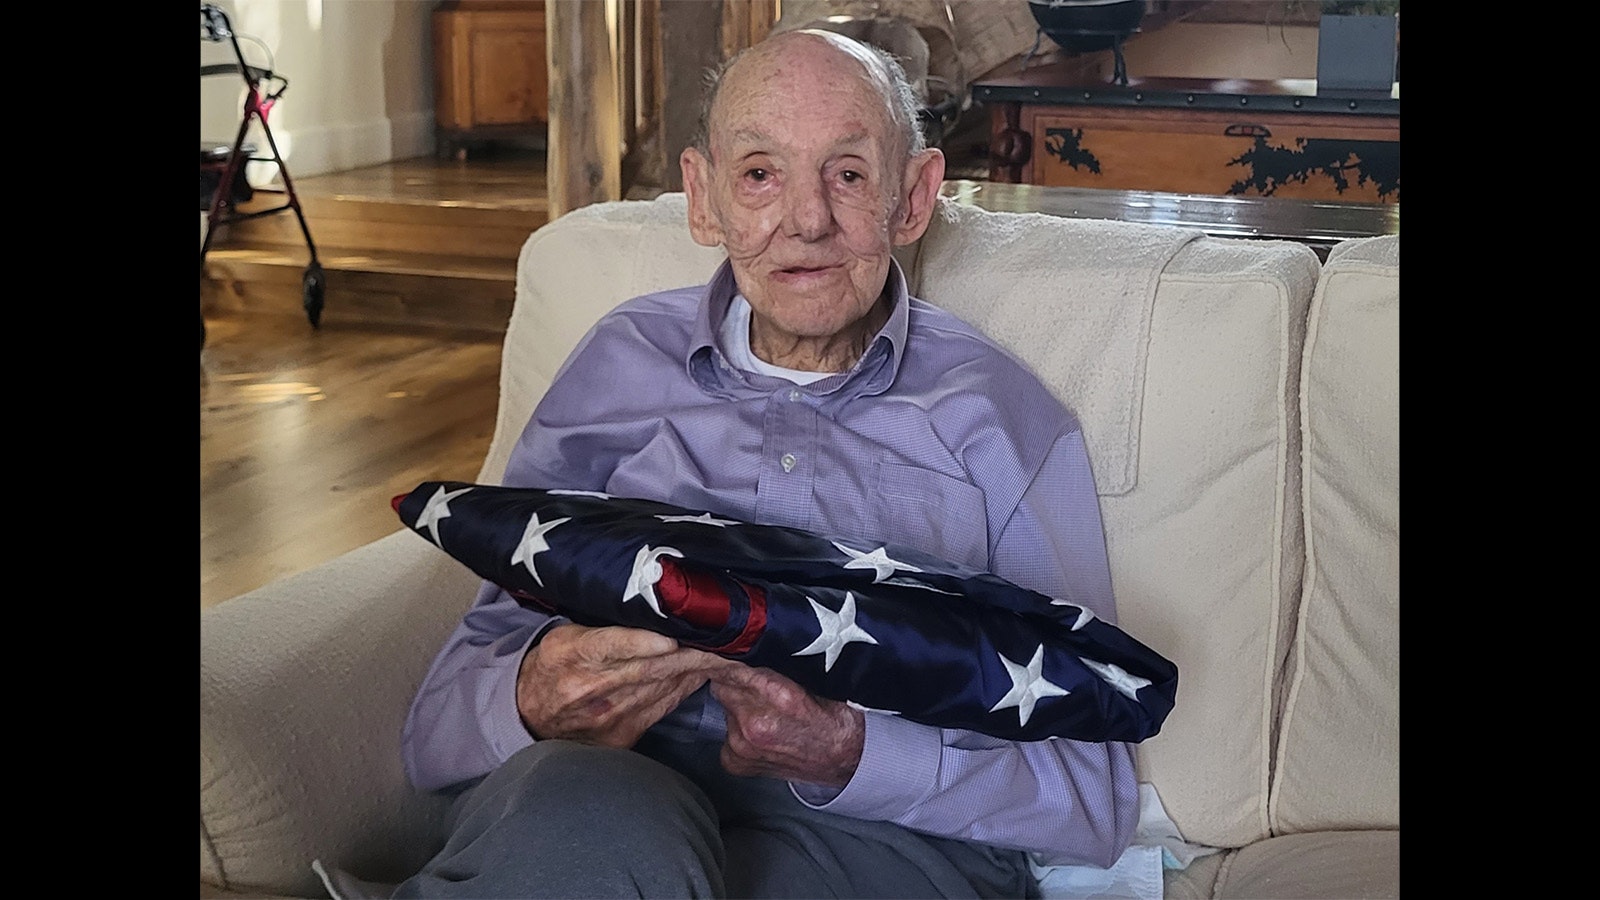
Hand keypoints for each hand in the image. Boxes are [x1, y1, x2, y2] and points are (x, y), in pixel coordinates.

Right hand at [516, 622, 732, 747]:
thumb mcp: (565, 635)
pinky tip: (702, 674)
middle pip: (647, 668)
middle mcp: (590, 688)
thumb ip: (603, 626)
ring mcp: (608, 716)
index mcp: (571, 654)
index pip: (610, 645)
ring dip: (695, 670)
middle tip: (724, 639)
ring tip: (724, 652)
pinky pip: (662, 708)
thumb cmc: (554, 665)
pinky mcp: (622, 735)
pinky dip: (683, 689)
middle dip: (689, 653)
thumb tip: (651, 610)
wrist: (530, 714)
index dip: (643, 642)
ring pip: (661, 688)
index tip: (671, 637)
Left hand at [708, 665, 864, 786]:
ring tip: (764, 712)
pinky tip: (759, 733)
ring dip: (738, 707)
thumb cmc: (836, 720)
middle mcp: (754, 721)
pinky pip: (725, 736)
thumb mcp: (812, 679)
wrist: (847, 759)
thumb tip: (749, 647)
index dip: (732, 659)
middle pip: (722, 686)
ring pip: (724, 708)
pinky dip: (737, 733)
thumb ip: (775, 666)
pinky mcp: (736, 762)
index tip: (734, 655)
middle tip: (756, 686)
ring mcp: (743, 745)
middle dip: (736, 683)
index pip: (731, 665)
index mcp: (777, 695)